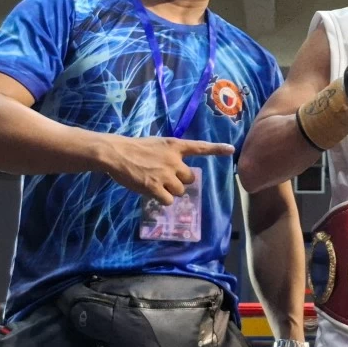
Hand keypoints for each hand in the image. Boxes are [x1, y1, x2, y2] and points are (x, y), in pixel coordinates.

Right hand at [101, 135, 234, 204]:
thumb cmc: (134, 148)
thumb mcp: (157, 145)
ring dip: (170, 191)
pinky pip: (168, 200)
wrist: (116, 153)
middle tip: (166, 179)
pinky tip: (152, 192)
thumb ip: (170, 155)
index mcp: (174, 146)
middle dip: (181, 181)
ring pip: (180, 191)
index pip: (200, 147)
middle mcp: (174, 160)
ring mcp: (166, 174)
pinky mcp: (156, 187)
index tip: (231, 150)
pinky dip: (162, 200)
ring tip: (155, 184)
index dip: (217, 149)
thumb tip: (177, 170)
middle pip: (190, 178)